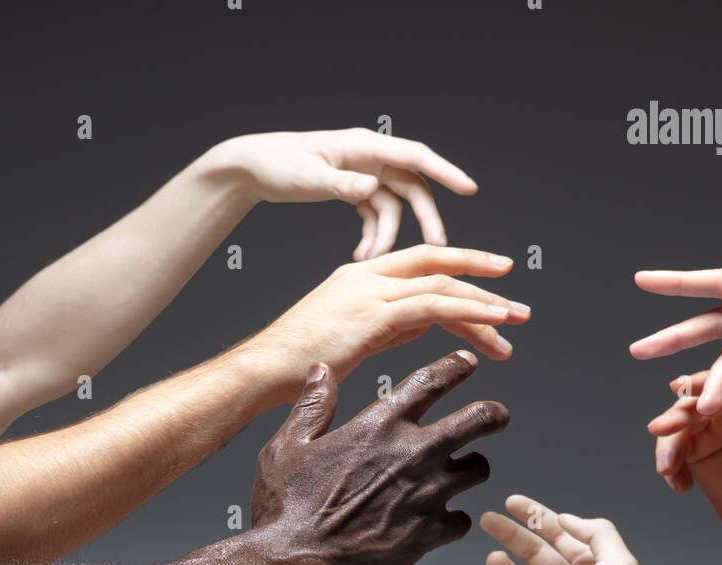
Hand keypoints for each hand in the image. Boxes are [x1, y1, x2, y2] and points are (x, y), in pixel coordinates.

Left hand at [218, 128, 476, 257]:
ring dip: (388, 236)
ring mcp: (363, 175)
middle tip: (438, 248)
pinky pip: (374, 216)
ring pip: (393, 208)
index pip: (414, 156)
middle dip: (424, 218)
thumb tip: (373, 188)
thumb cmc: (277, 163)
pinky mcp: (353, 190)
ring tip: (372, 260)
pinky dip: (371, 237)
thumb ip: (343, 183)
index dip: (444, 172)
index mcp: (364, 146)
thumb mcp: (309, 174)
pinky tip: (361, 257)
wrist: (253, 167)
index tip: (469, 189)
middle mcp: (369, 158)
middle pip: (411, 188)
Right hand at [254, 245, 528, 393]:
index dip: (459, 267)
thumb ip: (387, 327)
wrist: (263, 372)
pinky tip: (494, 323)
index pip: (420, 263)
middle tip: (516, 303)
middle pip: (438, 265)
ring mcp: (370, 291)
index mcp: (358, 278)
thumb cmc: (296, 366)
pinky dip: (469, 311)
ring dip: (485, 302)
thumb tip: (423, 325)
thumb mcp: (351, 339)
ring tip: (517, 319)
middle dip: (483, 280)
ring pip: (442, 285)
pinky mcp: (374, 314)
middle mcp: (367, 276)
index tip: (493, 281)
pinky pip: (434, 305)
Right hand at [254, 352, 508, 564]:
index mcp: (380, 425)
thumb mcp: (287, 446)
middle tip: (497, 416)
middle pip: (478, 420)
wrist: (297, 563)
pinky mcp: (428, 535)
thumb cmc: (287, 507)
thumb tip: (322, 372)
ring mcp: (426, 495)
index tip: (468, 364)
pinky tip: (442, 521)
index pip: (432, 381)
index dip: (456, 367)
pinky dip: (454, 520)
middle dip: (494, 414)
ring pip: (478, 470)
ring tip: (464, 471)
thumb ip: (312, 406)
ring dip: (473, 468)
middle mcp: (412, 454)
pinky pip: (462, 521)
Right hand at [647, 370, 721, 544]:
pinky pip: (675, 449)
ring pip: (683, 422)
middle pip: (704, 397)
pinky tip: (679, 484)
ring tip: (666, 467)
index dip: (716, 385)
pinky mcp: (699, 451)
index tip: (700, 403)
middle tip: (663, 428)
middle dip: (680, 412)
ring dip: (668, 441)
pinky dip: (670, 465)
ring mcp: (718, 428)